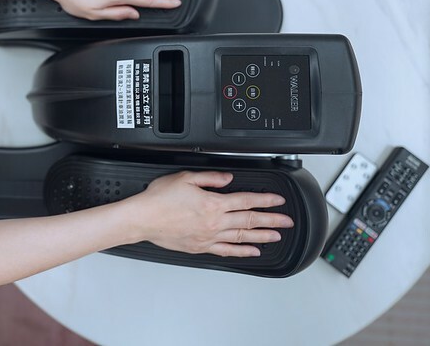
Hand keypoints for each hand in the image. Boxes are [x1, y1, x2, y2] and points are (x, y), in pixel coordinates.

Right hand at [127, 171, 293, 256]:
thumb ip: (211, 178)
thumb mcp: (185, 177)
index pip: (247, 201)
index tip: (278, 201)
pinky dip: (242, 252)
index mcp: (213, 203)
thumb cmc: (159, 200)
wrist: (142, 219)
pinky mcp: (200, 247)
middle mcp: (214, 222)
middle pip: (250, 221)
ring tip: (276, 236)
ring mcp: (209, 237)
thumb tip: (228, 179)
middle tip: (287, 221)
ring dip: (262, 237)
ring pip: (242, 238)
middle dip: (272, 220)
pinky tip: (251, 252)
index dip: (265, 200)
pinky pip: (227, 251)